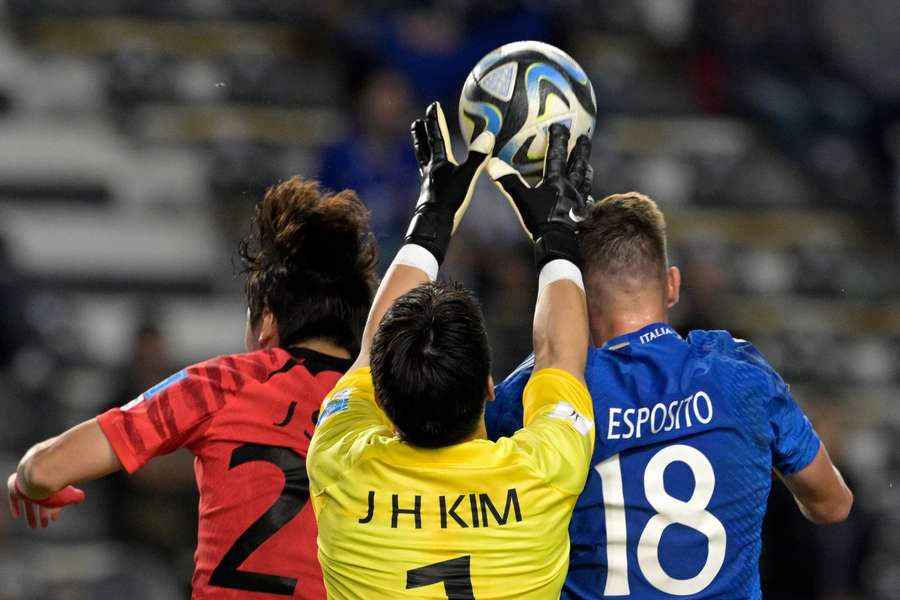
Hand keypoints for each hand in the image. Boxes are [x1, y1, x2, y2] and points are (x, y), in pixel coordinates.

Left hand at [7, 473, 84, 528]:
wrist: (38, 473)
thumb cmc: (54, 482)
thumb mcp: (69, 493)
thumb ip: (76, 496)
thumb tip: (81, 499)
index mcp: (53, 490)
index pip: (54, 502)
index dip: (55, 511)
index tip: (54, 519)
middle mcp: (41, 489)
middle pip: (42, 504)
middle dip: (43, 515)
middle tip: (44, 525)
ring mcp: (29, 489)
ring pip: (30, 504)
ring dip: (31, 516)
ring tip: (33, 526)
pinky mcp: (18, 489)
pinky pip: (15, 500)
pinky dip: (16, 508)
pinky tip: (17, 515)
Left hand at [405, 101, 493, 262]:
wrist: (434, 223)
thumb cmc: (450, 199)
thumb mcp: (467, 177)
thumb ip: (477, 156)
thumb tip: (488, 135)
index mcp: (439, 161)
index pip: (437, 135)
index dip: (435, 120)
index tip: (433, 105)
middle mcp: (430, 169)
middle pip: (423, 146)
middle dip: (421, 133)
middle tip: (417, 122)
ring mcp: (428, 181)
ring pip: (422, 160)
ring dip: (421, 148)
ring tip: (419, 142)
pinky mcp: (428, 193)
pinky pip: (426, 174)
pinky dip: (426, 167)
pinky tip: (428, 172)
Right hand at [486, 123, 591, 267]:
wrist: (557, 242)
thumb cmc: (539, 219)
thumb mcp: (520, 199)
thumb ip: (507, 180)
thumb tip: (492, 163)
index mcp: (556, 181)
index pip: (558, 154)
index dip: (559, 138)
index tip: (560, 125)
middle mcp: (571, 187)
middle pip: (578, 164)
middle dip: (581, 150)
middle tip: (585, 138)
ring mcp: (578, 201)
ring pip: (585, 181)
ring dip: (586, 170)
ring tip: (587, 164)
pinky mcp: (580, 214)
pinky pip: (585, 200)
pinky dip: (585, 195)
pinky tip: (585, 197)